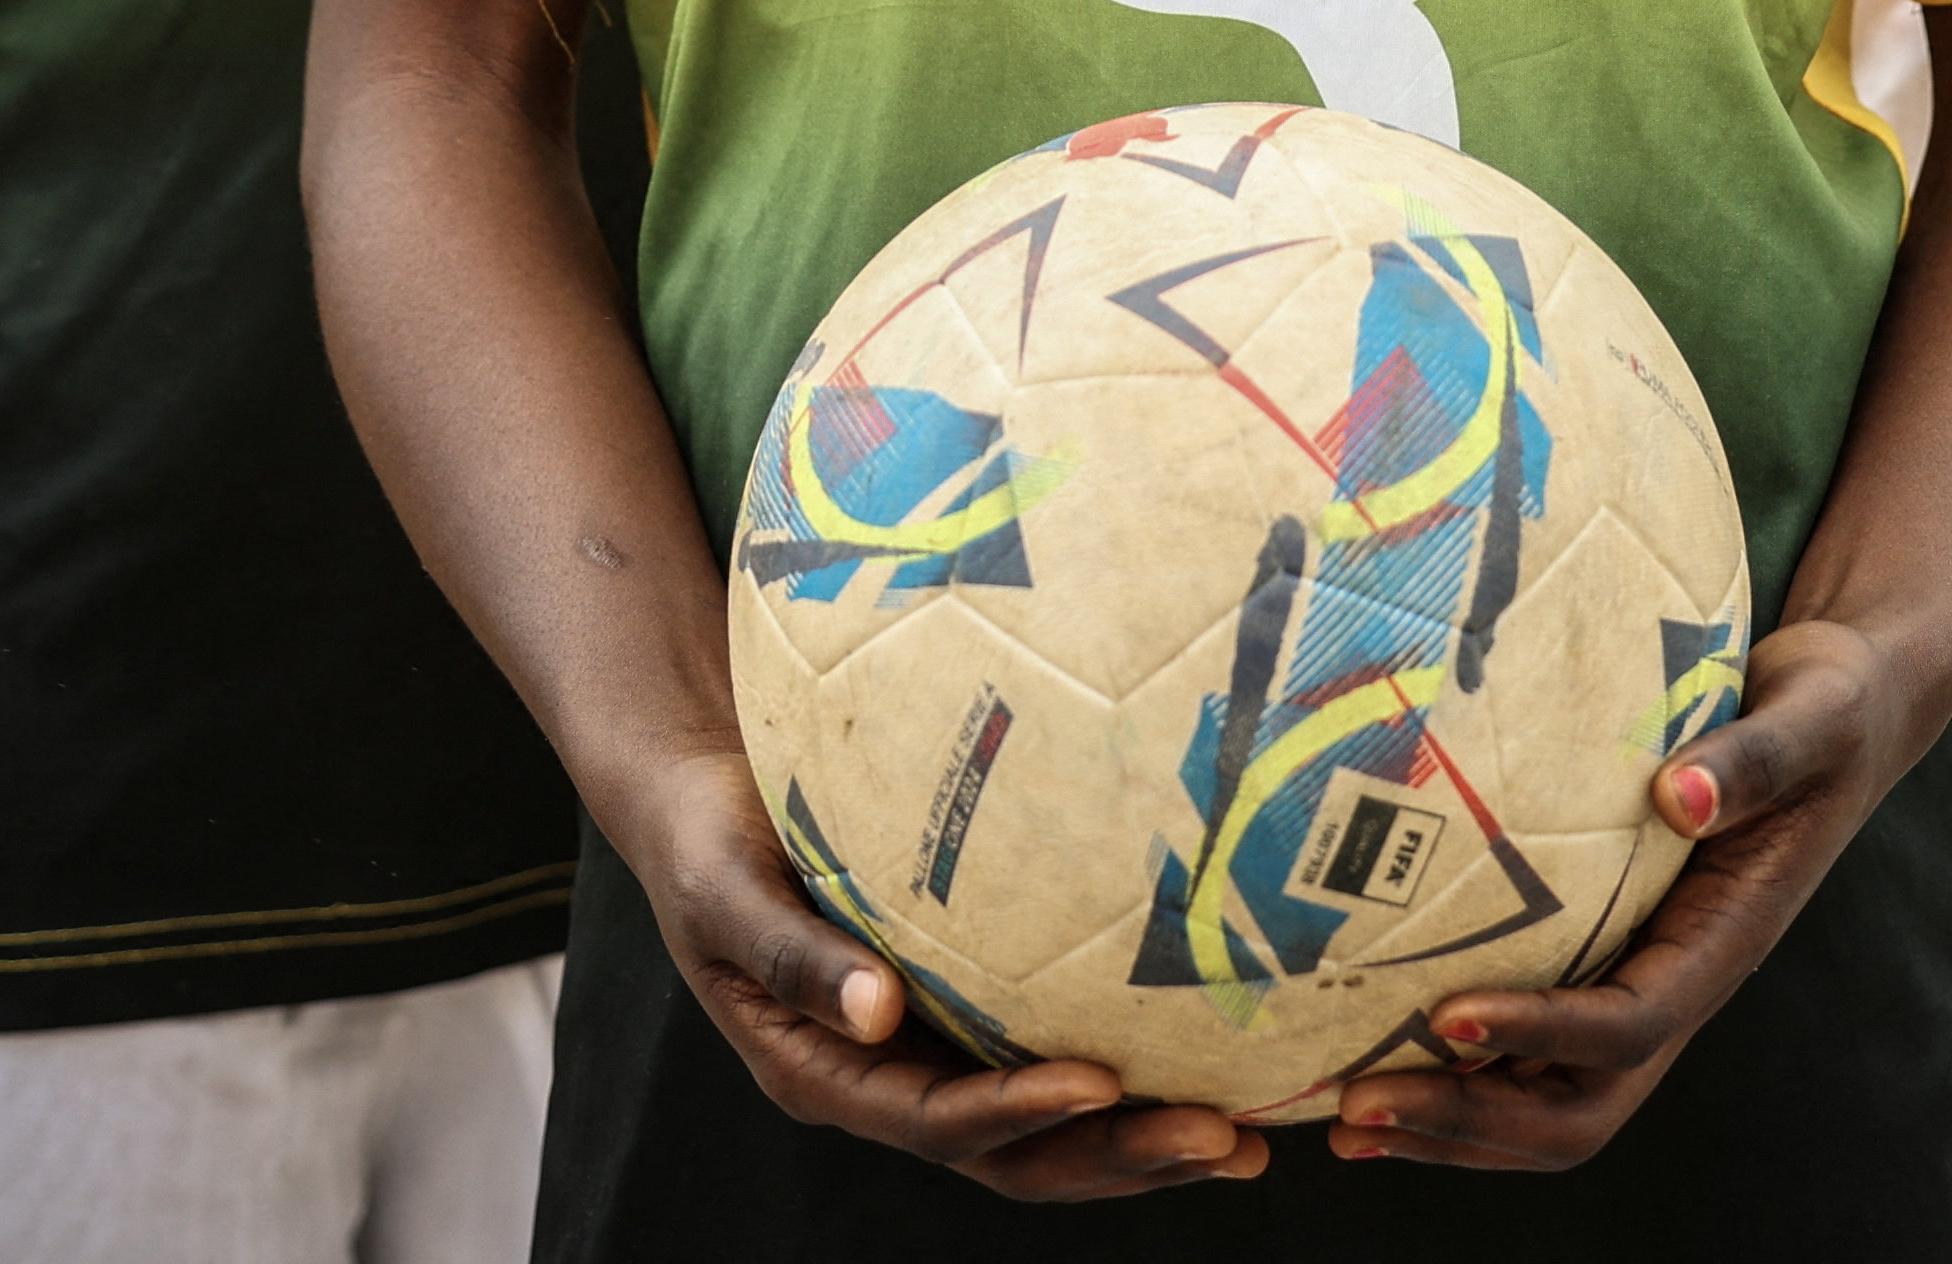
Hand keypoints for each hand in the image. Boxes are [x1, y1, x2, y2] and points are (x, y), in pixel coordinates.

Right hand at [611, 741, 1263, 1201]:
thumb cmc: (705, 835)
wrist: (704, 796)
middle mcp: (885, 1081)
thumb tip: (876, 1009)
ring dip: (1140, 1141)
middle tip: (1223, 1138)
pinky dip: (1127, 1079)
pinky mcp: (964, 1014)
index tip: (1098, 1082)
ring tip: (1247, 1139)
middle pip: (1011, 1153)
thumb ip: (794, 952)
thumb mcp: (725, 887)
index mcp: (821, 1072)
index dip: (1016, 1111)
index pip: (933, 1120)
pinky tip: (1212, 1065)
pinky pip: (1050, 1060)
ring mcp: (930, 1056)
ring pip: (1045, 1131)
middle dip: (1116, 1156)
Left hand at [1318, 613, 1928, 1173]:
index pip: (1630, 1022)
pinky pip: (1532, 1048)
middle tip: (1354, 1106)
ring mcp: (1640, 982)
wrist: (1842, 714)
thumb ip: (1755, 758)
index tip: (1447, 1015)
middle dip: (1471, 1120)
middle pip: (1578, 1104)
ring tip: (1342, 1118)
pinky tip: (1371, 1055)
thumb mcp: (1812, 714)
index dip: (1541, 1031)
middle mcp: (1678, 982)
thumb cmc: (1827, 708)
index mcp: (1724, 941)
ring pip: (1548, 1099)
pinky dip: (1454, 1074)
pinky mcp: (1607, 959)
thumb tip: (1679, 793)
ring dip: (1450, 1124)